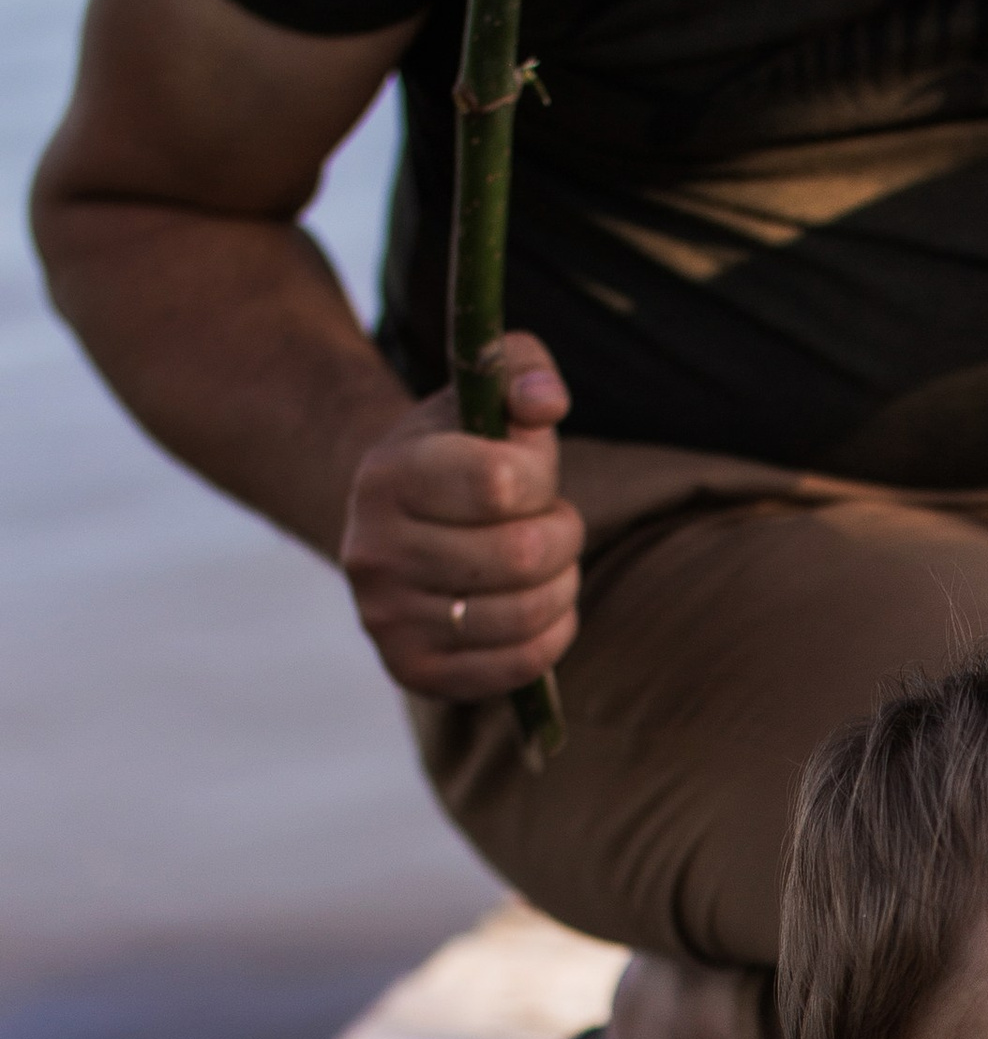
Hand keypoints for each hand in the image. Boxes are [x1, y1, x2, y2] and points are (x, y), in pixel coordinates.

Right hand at [337, 330, 583, 696]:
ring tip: (548, 565)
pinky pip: (515, 667)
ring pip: (524, 615)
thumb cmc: (459, 449)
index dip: (543, 480)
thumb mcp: (481, 389)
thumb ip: (522, 368)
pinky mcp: (411, 670)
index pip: (501, 483)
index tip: (535, 476)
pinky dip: (551, 637)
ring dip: (562, 587)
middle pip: (523, 556)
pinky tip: (543, 609)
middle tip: (554, 525)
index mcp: (388, 475)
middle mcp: (372, 551)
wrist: (395, 520)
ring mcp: (386, 618)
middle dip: (564, 536)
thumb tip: (545, 402)